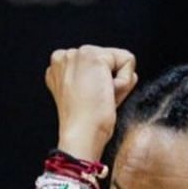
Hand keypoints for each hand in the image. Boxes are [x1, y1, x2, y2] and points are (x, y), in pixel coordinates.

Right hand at [45, 45, 137, 160]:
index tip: (88, 99)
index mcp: (59, 67)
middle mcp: (64, 56)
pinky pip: (128, 61)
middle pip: (109, 58)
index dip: (101, 83)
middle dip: (110, 79)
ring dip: (117, 81)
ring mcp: (77, 54)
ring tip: (99, 97)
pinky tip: (106, 94)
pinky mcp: (94, 56)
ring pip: (119, 59)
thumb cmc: (84, 123)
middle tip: (95, 100)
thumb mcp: (86, 94)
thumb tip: (127, 69)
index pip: (97, 63)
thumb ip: (95, 76)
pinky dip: (124, 82)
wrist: (81, 134)